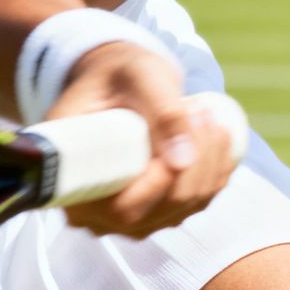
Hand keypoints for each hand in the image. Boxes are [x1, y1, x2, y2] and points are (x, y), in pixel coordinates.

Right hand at [48, 43, 242, 238]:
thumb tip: (184, 160)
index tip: (183, 139)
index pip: (123, 208)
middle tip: (202, 112)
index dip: (160, 184)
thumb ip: (162, 110)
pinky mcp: (151, 210)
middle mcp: (93, 210)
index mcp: (71, 177)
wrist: (117, 82)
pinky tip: (218, 136)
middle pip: (159, 211)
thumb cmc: (119, 73)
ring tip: (205, 114)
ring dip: (210, 163)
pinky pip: (194, 203)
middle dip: (195, 164)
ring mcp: (124, 216)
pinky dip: (216, 171)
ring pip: (183, 207)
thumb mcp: (140, 76)